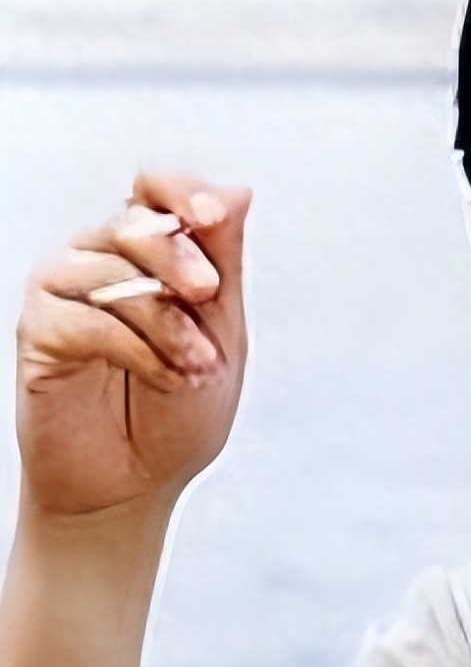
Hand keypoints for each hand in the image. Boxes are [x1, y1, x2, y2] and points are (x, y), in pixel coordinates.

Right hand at [15, 173, 252, 515]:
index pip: (156, 185)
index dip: (182, 190)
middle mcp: (105, 257)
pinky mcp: (39, 329)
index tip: (212, 216)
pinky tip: (163, 375)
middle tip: (209, 293)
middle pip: (136, 221)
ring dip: (168, 322)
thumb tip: (236, 190)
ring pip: (111, 269)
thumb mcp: (223, 330)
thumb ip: (224, 259)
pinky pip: (83, 317)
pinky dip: (136, 348)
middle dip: (179, 258)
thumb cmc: (182, 407)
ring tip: (196, 365)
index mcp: (154, 250)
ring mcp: (67, 289)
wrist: (141, 481)